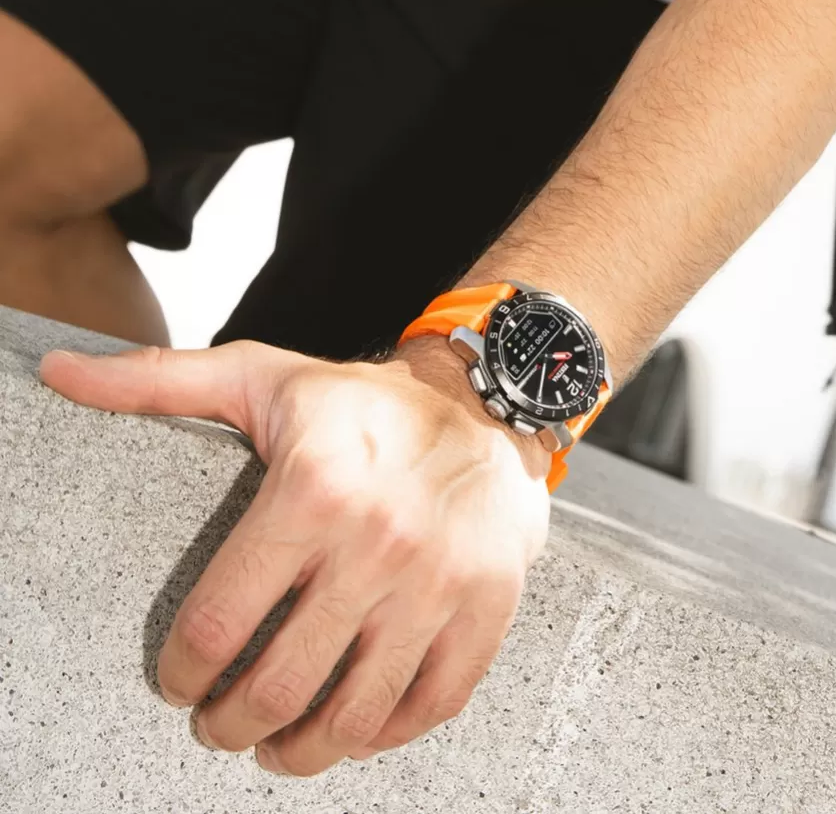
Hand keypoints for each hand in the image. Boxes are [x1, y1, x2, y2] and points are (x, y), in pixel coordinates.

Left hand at [40, 337, 550, 776]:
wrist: (486, 408)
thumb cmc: (367, 403)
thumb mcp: (263, 376)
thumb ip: (158, 380)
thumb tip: (59, 373)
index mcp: (313, 489)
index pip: (219, 622)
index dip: (182, 671)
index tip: (178, 681)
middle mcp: (379, 544)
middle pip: (279, 685)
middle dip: (230, 724)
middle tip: (219, 724)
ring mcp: (438, 584)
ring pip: (353, 714)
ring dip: (301, 751)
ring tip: (277, 746)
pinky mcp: (486, 608)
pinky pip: (428, 704)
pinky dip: (382, 735)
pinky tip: (355, 727)